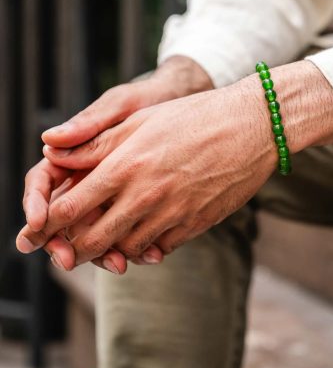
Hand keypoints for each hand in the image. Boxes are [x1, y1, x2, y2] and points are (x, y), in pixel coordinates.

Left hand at [18, 61, 332, 269]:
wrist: (252, 127)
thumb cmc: (195, 117)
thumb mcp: (142, 119)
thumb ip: (96, 143)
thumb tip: (52, 152)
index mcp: (126, 165)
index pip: (69, 208)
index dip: (49, 222)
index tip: (45, 224)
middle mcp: (146, 195)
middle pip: (91, 240)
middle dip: (74, 246)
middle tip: (72, 240)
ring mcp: (173, 214)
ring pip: (125, 251)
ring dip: (111, 249)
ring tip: (111, 234)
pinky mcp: (196, 225)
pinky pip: (159, 250)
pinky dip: (146, 248)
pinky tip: (146, 232)